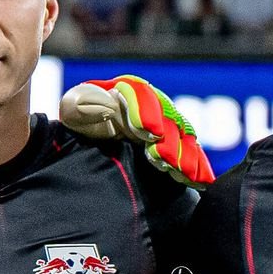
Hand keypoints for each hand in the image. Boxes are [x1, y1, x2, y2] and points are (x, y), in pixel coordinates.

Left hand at [61, 74, 216, 187]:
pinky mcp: (174, 148)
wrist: (85, 149)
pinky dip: (197, 168)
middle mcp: (149, 107)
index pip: (138, 93)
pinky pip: (192, 155)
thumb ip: (81, 104)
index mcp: (123, 92)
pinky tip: (200, 181)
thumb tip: (105, 103)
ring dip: (184, 156)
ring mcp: (164, 127)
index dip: (145, 111)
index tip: (147, 131)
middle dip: (168, 138)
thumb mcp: (73, 111)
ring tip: (182, 173)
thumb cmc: (79, 125)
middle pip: (167, 116)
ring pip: (182, 137)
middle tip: (163, 158)